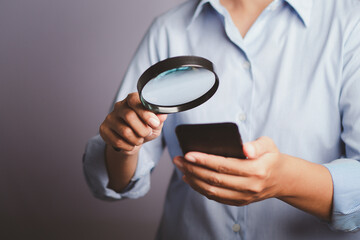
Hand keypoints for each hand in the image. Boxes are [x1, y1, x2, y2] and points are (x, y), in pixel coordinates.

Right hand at [99, 92, 166, 154]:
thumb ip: (159, 118)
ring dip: (136, 140)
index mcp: (132, 100)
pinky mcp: (104, 129)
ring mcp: (110, 118)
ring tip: (139, 139)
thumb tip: (162, 115)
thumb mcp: (155, 124)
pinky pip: (117, 141)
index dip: (145, 112)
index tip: (154, 123)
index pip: (134, 100)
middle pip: (129, 116)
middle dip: (142, 129)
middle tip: (147, 133)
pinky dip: (128, 146)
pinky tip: (130, 144)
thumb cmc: (144, 128)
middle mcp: (119, 106)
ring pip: (125, 131)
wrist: (132, 142)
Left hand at [173, 136, 287, 205]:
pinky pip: (216, 198)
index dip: (204, 160)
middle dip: (193, 168)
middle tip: (179, 159)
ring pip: (212, 191)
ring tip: (181, 168)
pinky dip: (200, 189)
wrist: (281, 179)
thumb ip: (257, 145)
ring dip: (193, 180)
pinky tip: (191, 179)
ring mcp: (244, 197)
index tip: (189, 154)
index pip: (224, 165)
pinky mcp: (239, 202)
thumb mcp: (269, 145)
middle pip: (214, 179)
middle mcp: (249, 186)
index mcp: (256, 170)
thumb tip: (244, 148)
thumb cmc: (271, 158)